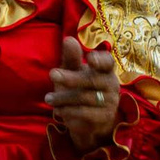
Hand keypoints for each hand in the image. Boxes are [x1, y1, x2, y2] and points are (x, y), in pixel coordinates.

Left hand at [46, 37, 120, 151]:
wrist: (87, 120)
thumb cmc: (79, 89)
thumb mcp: (72, 72)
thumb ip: (71, 58)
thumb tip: (68, 39)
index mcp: (104, 70)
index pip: (107, 63)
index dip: (100, 60)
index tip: (90, 58)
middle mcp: (111, 84)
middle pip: (92, 79)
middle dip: (70, 77)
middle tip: (52, 74)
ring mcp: (110, 101)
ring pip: (85, 97)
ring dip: (62, 97)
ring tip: (48, 98)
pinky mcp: (104, 116)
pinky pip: (85, 112)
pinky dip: (68, 110)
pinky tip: (57, 110)